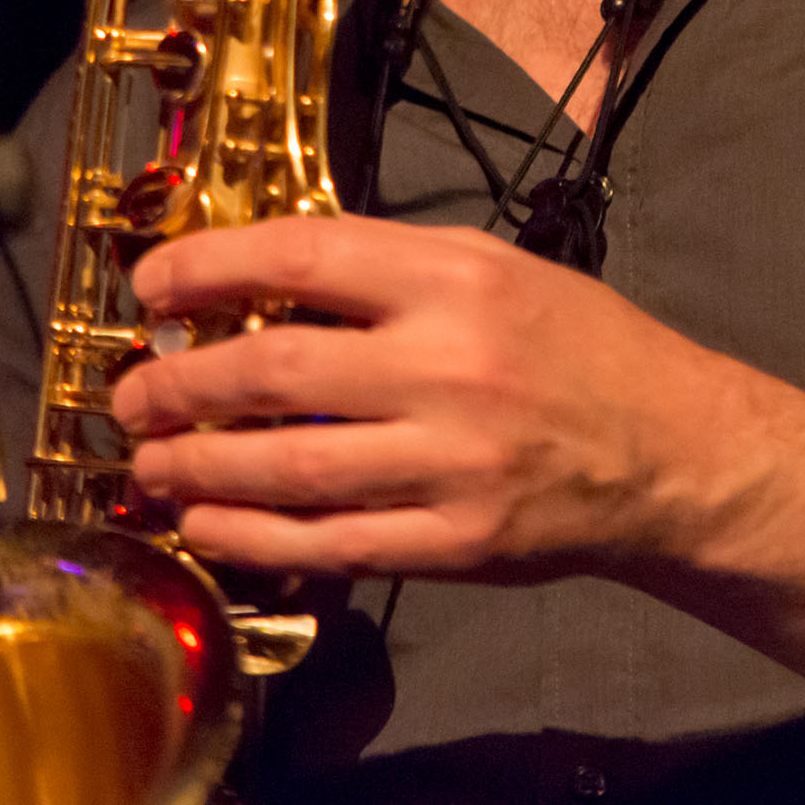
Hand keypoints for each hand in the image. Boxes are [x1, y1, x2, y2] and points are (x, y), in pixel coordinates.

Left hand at [112, 212, 738, 581]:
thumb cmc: (574, 345)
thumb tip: (258, 285)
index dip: (210, 268)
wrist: (670, 450)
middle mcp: (449, 366)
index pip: (304, 259)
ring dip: (200, 470)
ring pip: (290, 470)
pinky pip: (331, 543)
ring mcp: (452, 464)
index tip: (151, 285)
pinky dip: (255, 539)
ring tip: (150, 464)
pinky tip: (209, 526)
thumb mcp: (491, 268)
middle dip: (184, 386)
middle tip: (134, 395)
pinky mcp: (457, 546)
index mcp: (456, 279)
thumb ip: (385, 273)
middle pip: (278, 374)